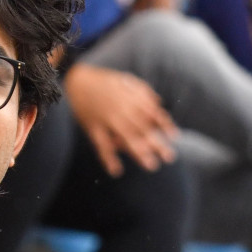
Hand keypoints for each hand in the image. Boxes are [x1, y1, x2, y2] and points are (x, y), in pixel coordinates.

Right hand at [62, 62, 178, 175]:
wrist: (76, 80)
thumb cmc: (103, 81)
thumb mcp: (126, 80)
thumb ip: (143, 91)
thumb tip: (158, 102)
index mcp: (131, 97)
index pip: (152, 112)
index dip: (164, 124)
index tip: (174, 137)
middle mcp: (121, 109)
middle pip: (143, 128)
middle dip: (157, 143)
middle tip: (170, 158)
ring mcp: (107, 119)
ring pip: (126, 137)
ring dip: (139, 152)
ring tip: (151, 166)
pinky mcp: (92, 127)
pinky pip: (101, 144)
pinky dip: (108, 158)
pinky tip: (116, 171)